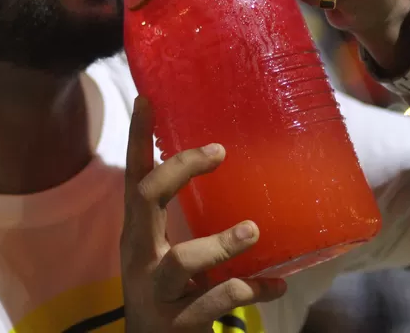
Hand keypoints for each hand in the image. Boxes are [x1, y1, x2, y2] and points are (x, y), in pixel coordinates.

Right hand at [121, 97, 286, 331]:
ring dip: (221, 244)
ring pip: (183, 261)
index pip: (134, 178)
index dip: (137, 139)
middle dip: (178, 170)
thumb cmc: (169, 295)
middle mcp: (139, 255)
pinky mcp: (177, 322)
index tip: (147, 99)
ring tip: (253, 229)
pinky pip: (217, 301)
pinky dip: (250, 289)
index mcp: (138, 233)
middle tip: (218, 151)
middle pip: (146, 200)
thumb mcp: (168, 254)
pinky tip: (276, 284)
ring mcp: (156, 290)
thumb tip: (242, 184)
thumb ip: (192, 226)